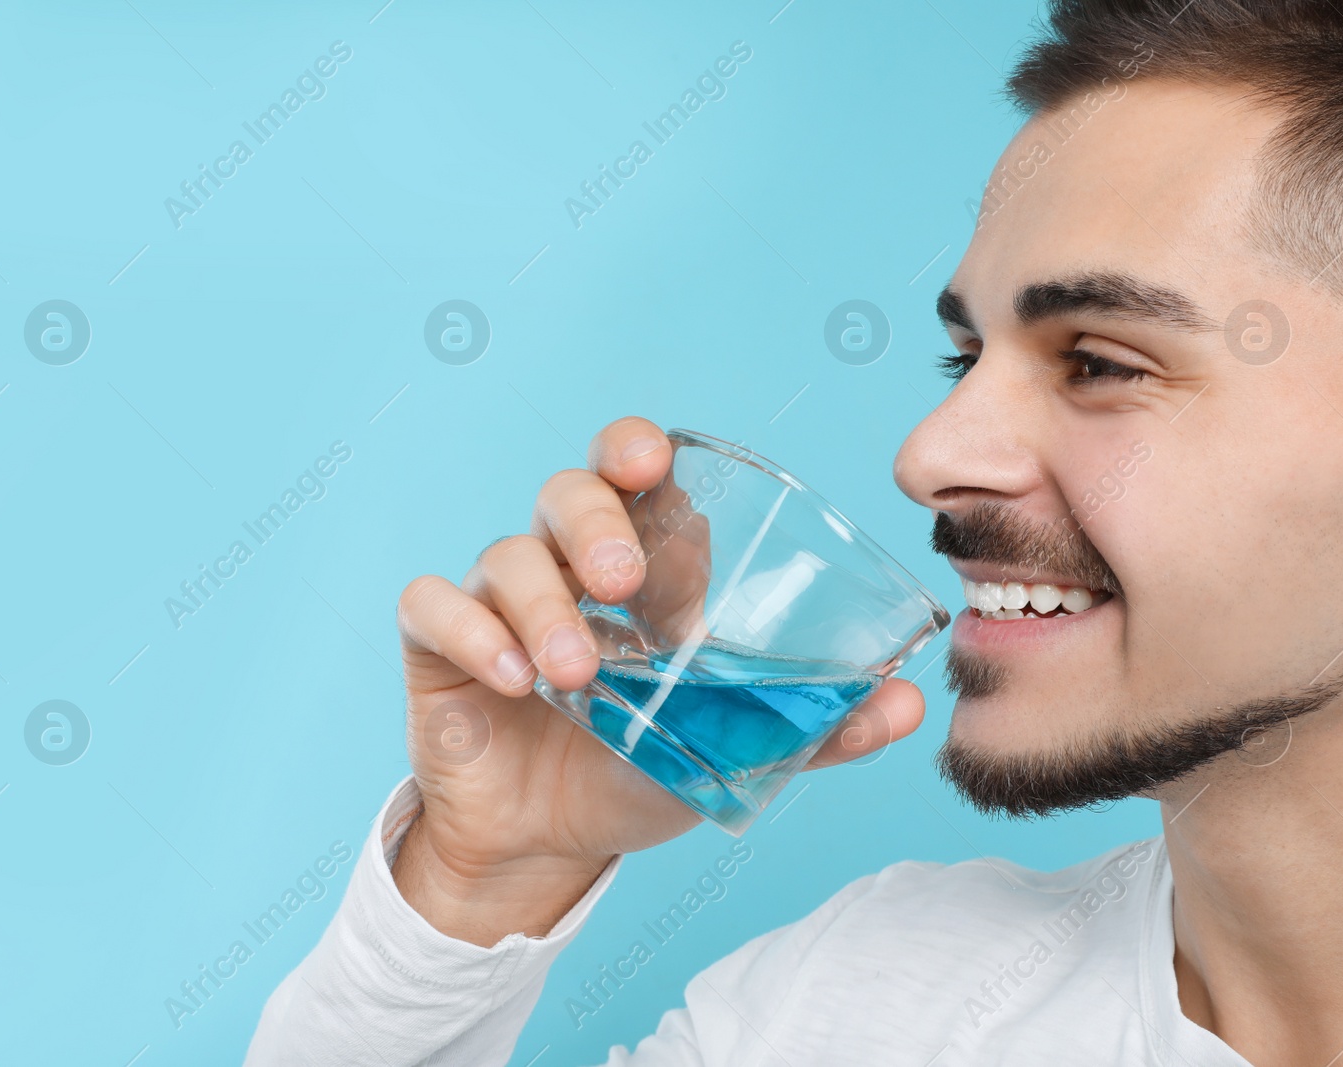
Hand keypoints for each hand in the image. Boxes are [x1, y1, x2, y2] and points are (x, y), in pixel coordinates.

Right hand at [392, 416, 925, 942]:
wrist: (548, 845)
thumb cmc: (636, 774)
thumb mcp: (727, 752)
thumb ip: (813, 730)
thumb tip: (908, 705)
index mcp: (641, 573)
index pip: (634, 479)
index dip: (637, 451)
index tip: (654, 463)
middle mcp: (567, 569)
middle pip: (568, 493)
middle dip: (594, 519)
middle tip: (621, 580)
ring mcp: (500, 602)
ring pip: (507, 552)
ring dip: (542, 602)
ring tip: (574, 674)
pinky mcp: (440, 643)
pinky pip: (434, 605)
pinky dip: (472, 631)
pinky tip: (512, 677)